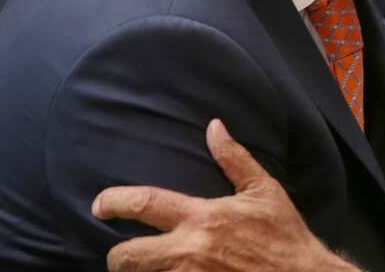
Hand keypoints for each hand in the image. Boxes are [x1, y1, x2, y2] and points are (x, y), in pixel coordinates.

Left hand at [92, 119, 358, 271]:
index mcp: (203, 217)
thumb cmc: (285, 235)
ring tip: (150, 268)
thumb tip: (214, 127)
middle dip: (117, 256)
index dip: (114, 202)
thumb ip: (234, 159)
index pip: (144, 204)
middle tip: (121, 254)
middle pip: (126, 256)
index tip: (100, 204)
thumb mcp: (264, 191)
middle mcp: (190, 250)